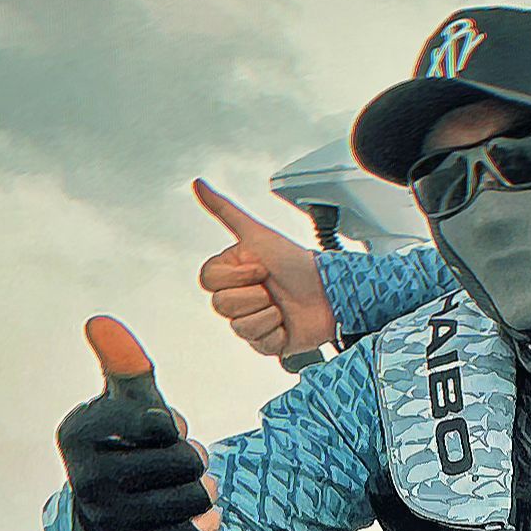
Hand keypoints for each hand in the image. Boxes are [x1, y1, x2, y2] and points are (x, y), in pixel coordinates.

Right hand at [59, 318, 219, 530]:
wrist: (105, 511)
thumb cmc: (123, 442)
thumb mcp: (121, 402)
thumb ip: (123, 365)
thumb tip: (101, 321)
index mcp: (80, 433)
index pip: (155, 423)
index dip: (171, 424)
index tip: (164, 428)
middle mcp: (87, 478)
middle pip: (181, 462)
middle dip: (193, 457)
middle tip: (186, 458)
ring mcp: (109, 517)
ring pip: (192, 499)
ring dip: (204, 489)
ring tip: (196, 485)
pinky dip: (206, 523)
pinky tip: (202, 513)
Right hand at [194, 179, 333, 358]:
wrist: (329, 292)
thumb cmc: (297, 263)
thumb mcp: (258, 234)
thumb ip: (226, 211)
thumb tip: (200, 185)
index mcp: (232, 274)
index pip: (210, 282)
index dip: (237, 276)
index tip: (260, 267)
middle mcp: (239, 297)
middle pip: (222, 306)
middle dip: (254, 295)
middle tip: (272, 288)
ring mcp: (253, 321)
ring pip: (240, 327)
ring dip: (267, 314)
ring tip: (283, 305)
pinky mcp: (268, 343)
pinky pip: (260, 345)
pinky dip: (277, 334)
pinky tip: (287, 322)